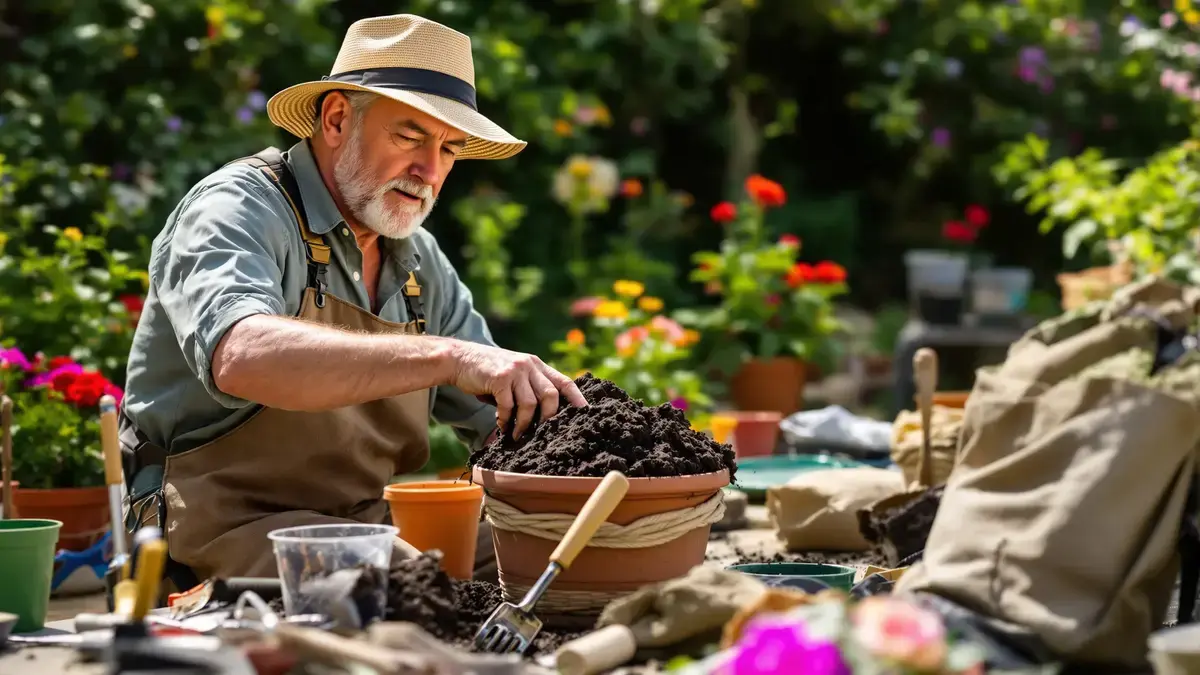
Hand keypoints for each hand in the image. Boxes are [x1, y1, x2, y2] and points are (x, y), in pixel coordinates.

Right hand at [450, 342, 586, 438]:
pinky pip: (509, 405)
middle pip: (552, 395)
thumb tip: (541, 418)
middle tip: (542, 433)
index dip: (577, 398)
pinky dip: (506, 420)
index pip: (564, 381)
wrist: (459, 359)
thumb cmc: (487, 373)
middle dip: (549, 417)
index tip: (586, 413)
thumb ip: (528, 389)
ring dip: (524, 424)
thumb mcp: (514, 375)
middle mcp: (529, 365)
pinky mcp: (500, 378)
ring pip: (530, 403)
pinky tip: (502, 426)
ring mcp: (515, 370)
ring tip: (517, 435)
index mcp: (537, 365)